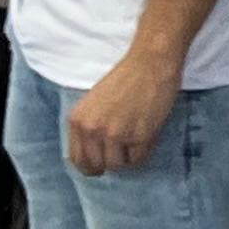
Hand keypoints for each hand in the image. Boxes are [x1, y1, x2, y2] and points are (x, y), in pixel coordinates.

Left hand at [66, 52, 182, 175]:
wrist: (150, 63)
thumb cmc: (126, 78)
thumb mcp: (94, 102)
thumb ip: (90, 126)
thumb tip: (94, 154)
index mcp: (78, 121)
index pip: (77, 159)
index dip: (91, 165)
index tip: (100, 165)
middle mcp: (92, 129)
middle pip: (97, 165)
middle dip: (110, 162)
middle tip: (122, 155)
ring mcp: (115, 134)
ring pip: (118, 165)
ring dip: (128, 157)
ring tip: (136, 141)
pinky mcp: (138, 136)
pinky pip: (138, 158)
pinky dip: (144, 152)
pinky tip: (147, 136)